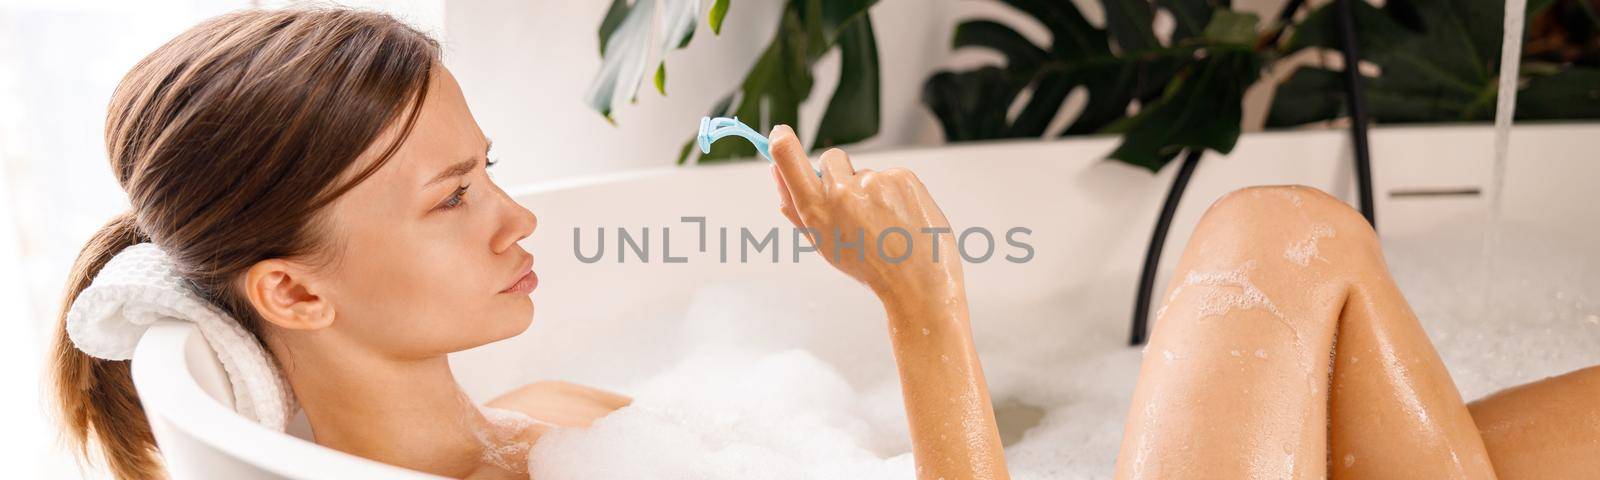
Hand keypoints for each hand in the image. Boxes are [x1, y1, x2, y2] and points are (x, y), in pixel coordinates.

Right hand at [766, 125, 963, 301]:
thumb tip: (774, 170)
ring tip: (885, 223)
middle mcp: (841, 192)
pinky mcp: (902, 177)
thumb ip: (794, 206)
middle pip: (831, 158)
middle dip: (841, 175)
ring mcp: (874, 182)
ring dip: (872, 190)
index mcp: (816, 211)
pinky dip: (895, 193)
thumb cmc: (869, 266)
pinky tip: (902, 217)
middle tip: (857, 209)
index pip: (787, 157)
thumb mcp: (822, 243)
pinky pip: (891, 175)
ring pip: (865, 172)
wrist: (918, 282)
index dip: (781, 141)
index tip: (781, 134)